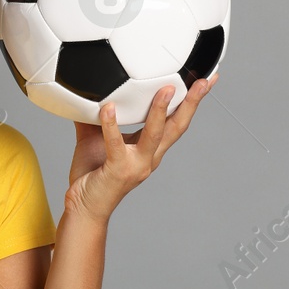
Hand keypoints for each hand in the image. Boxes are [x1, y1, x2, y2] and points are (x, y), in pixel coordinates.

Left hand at [65, 73, 217, 223]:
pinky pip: (115, 144)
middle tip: (205, 80)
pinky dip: (112, 125)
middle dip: (192, 102)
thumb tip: (87, 90)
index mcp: (150, 149)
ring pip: (155, 134)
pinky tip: (108, 108)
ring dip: (161, 110)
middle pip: (177, 126)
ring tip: (166, 89)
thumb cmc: (91, 175)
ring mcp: (136, 165)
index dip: (192, 102)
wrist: (83, 208)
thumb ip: (95, 117)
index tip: (205, 80)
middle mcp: (149, 157)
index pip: (175, 121)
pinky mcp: (118, 170)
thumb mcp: (94, 139)